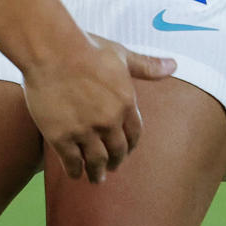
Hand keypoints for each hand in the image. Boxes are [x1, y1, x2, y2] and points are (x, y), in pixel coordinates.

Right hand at [21, 33, 173, 183]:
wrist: (52, 49)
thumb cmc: (85, 48)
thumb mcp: (120, 55)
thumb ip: (146, 66)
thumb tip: (173, 65)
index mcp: (125, 103)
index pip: (133, 135)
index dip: (129, 145)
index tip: (124, 150)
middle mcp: (108, 121)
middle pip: (117, 151)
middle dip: (115, 162)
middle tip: (110, 167)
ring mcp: (85, 130)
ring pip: (96, 161)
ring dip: (96, 172)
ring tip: (94, 177)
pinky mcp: (61, 136)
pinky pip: (72, 161)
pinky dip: (75, 170)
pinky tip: (74, 172)